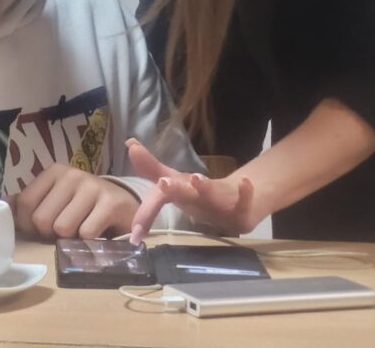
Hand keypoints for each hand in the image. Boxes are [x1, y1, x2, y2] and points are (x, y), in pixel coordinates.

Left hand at [14, 164, 138, 239]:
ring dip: (71, 239)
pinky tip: (97, 234)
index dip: (30, 225)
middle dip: (51, 234)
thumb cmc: (83, 207)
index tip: (44, 227)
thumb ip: (29, 203)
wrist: (124, 207)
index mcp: (54, 172)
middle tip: (66, 230)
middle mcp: (72, 174)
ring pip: (63, 228)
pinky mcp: (111, 203)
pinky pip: (86, 234)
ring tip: (81, 230)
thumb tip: (3, 205)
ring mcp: (93, 187)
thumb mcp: (55, 200)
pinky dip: (88, 243)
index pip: (24, 204)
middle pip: (42, 219)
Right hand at [127, 139, 256, 243]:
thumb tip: (129, 143)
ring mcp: (220, 206)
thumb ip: (151, 166)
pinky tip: (245, 181)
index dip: (145, 215)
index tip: (134, 233)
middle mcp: (197, 202)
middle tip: (162, 184)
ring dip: (204, 188)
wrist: (235, 213)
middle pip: (184, 195)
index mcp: (180, 196)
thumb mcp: (175, 183)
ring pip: (210, 197)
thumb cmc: (199, 198)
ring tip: (196, 178)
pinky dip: (245, 192)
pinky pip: (244, 200)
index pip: (158, 201)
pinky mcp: (241, 210)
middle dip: (174, 190)